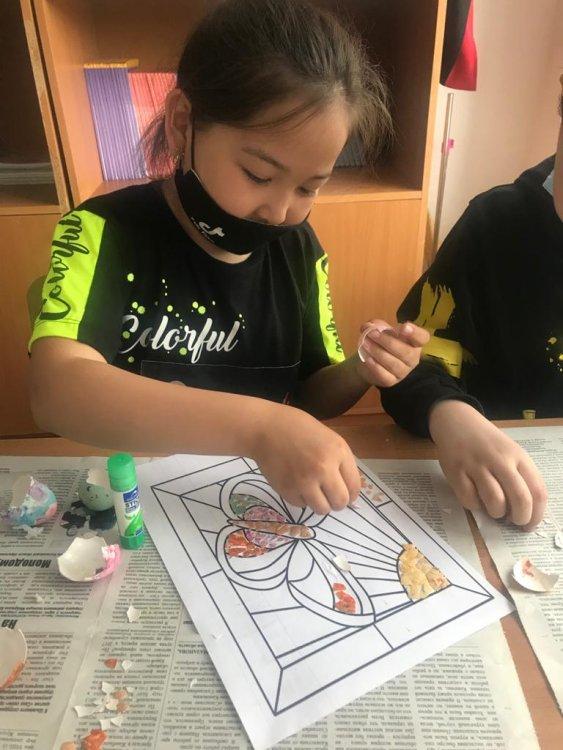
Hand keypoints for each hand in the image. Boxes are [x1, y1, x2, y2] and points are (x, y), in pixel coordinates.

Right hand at [249, 403, 360, 514]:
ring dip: (320, 503)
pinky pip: (302, 505)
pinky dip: (302, 499)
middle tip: (330, 497)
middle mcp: (323, 468)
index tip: (346, 494)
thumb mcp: (328, 438)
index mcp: (337, 452)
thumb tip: (350, 491)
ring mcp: (304, 481)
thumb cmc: (299, 429)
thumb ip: (341, 462)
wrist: (266, 429)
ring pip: (322, 509)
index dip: (352, 493)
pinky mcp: (287, 490)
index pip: (354, 486)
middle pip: (340, 502)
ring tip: (313, 491)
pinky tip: (296, 484)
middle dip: (338, 502)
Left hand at [356, 319, 429, 386]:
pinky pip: (385, 375)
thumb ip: (376, 325)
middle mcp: (412, 358)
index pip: (422, 338)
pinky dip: (375, 366)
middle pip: (406, 352)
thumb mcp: (379, 330)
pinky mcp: (391, 381)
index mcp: (414, 342)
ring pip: (394, 363)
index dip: (415, 333)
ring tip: (365, 343)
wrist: (367, 362)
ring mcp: (403, 371)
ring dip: (378, 352)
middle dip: (387, 341)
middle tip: (371, 334)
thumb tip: (369, 325)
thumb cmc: (380, 343)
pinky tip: (367, 359)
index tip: (404, 326)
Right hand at [429, 400, 546, 529]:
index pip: (538, 491)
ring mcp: (476, 465)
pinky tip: (475, 498)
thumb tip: (525, 511)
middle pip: (520, 499)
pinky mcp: (456, 471)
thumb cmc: (487, 443)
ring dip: (496, 513)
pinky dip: (474, 506)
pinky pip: (469, 500)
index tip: (530, 524)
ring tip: (494, 508)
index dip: (537, 514)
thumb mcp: (510, 452)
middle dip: (520, 519)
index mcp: (518, 456)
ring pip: (495, 502)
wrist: (457, 422)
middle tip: (514, 521)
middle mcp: (499, 460)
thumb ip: (520, 477)